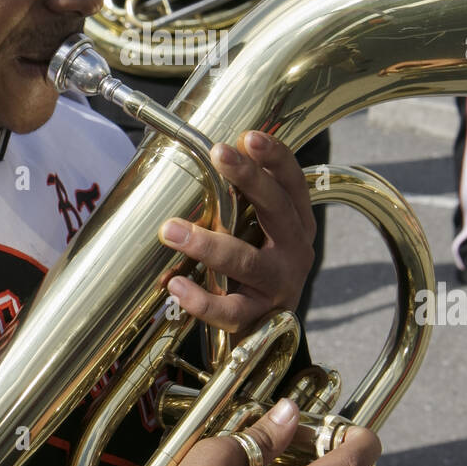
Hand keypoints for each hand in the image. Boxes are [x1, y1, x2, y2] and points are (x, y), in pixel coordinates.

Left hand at [158, 130, 313, 333]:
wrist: (271, 330)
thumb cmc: (254, 266)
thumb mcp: (257, 229)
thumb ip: (239, 198)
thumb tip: (202, 154)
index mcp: (296, 221)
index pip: (292, 182)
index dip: (276, 156)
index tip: (249, 135)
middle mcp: (295, 249)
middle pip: (277, 208)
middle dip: (249, 178)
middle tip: (219, 152)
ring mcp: (280, 284)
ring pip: (247, 261)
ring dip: (208, 244)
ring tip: (170, 230)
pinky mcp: (260, 318)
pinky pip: (231, 311)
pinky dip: (202, 300)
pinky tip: (175, 285)